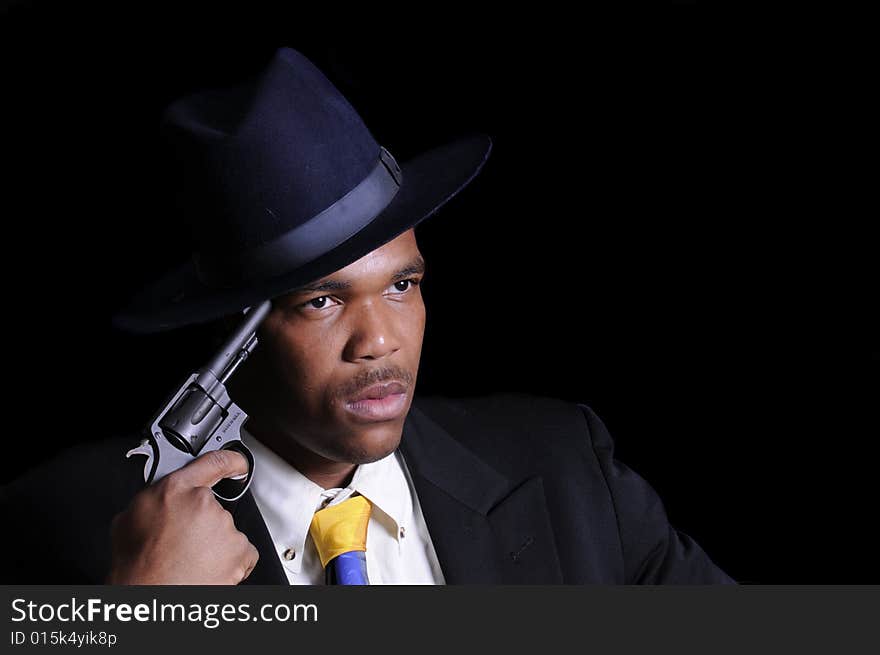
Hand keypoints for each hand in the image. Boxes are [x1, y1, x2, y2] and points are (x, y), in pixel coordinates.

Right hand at [106, 449, 258, 584]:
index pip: (212, 462)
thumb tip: (160, 501)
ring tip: (191, 561)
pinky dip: (231, 562)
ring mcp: (224, 526)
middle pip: (213, 508)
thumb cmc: (137, 566)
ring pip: (225, 532)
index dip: (230, 460)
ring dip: (213, 545)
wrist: (150, 596)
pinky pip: (242, 552)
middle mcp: (204, 503)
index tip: (238, 462)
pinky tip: (208, 569)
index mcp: (175, 490)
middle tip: (182, 543)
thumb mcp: (128, 519)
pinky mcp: (240, 550)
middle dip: (201, 524)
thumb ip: (153, 500)